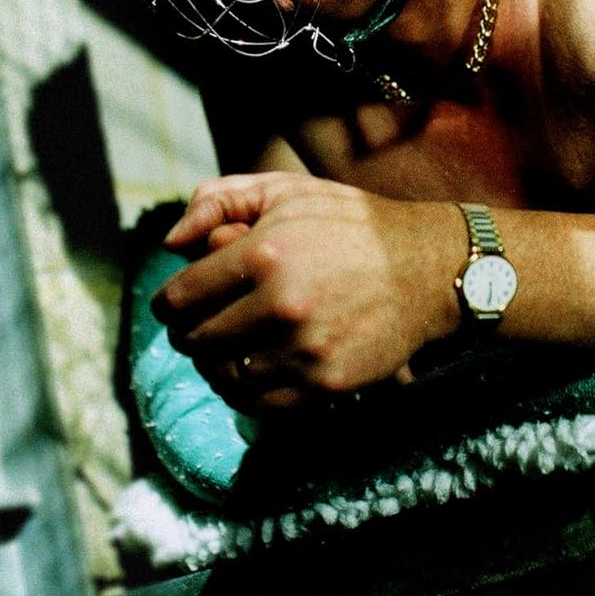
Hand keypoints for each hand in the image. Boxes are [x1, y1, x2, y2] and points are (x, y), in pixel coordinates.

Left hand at [151, 173, 460, 411]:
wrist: (426, 268)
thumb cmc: (348, 223)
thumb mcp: (284, 190)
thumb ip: (218, 201)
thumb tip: (171, 244)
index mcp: (263, 253)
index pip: (179, 298)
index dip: (168, 304)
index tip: (175, 306)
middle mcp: (281, 305)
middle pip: (195, 341)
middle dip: (189, 334)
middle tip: (199, 327)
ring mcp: (305, 350)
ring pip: (223, 377)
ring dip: (216, 366)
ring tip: (227, 350)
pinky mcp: (327, 384)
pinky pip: (260, 405)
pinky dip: (247, 393)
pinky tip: (255, 371)